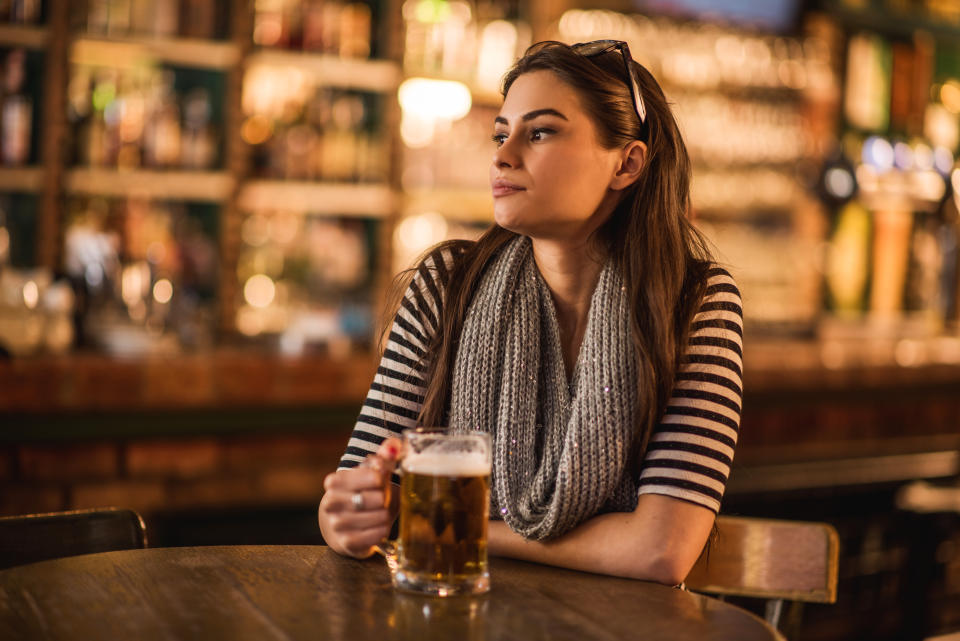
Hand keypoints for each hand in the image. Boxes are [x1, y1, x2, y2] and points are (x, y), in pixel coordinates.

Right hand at [318, 438, 401, 557]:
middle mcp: (331, 502)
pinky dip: (383, 530)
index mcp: (334, 481)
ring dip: (385, 515)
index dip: (380, 478)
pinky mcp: (346, 543)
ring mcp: (337, 524)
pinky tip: (380, 526)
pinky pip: (376, 535)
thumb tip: (394, 445)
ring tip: (380, 513)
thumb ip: (383, 458)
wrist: (343, 527)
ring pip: (378, 516)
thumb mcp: (370, 476)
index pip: (369, 476)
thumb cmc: (361, 495)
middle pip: (374, 497)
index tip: (380, 480)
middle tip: (381, 500)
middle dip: (384, 498)